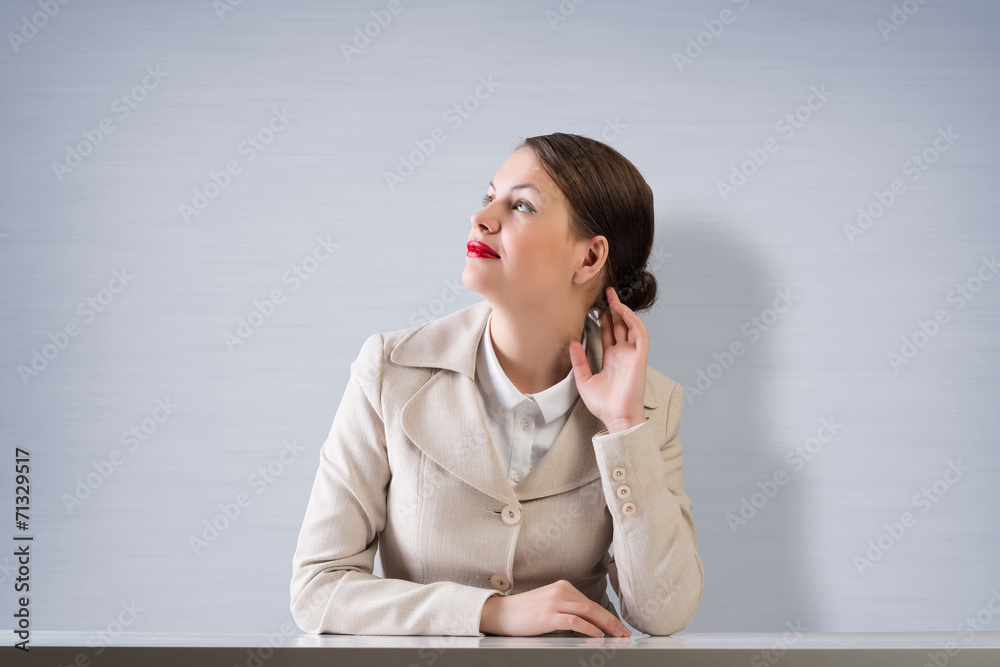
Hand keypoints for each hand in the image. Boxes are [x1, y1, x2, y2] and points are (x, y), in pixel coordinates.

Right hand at [479, 579, 630, 637]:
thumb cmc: (524, 612)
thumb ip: (567, 607)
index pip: (590, 602)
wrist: (501, 613)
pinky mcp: (548, 615)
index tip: (619, 626)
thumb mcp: (549, 604)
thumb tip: (588, 622)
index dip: (607, 615)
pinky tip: (597, 635)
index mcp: (562, 586)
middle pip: (593, 606)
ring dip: (606, 625)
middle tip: (625, 632)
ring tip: (616, 635)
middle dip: (612, 620)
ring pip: (587, 611)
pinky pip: (574, 621)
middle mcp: (560, 591)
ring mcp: (554, 602)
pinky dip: (588, 628)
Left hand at [569, 286, 648, 432]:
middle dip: (614, 308)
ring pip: (631, 326)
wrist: (617, 418)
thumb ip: (578, 361)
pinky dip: (634, 321)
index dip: (604, 317)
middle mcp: (622, 354)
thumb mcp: (584, 380)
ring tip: (613, 297)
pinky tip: (623, 311)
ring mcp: (632, 355)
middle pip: (620, 325)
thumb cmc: (603, 404)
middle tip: (606, 291)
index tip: (595, 304)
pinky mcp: (640, 358)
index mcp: (611, 358)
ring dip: (624, 311)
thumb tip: (572, 342)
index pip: (609, 332)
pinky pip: (640, 335)